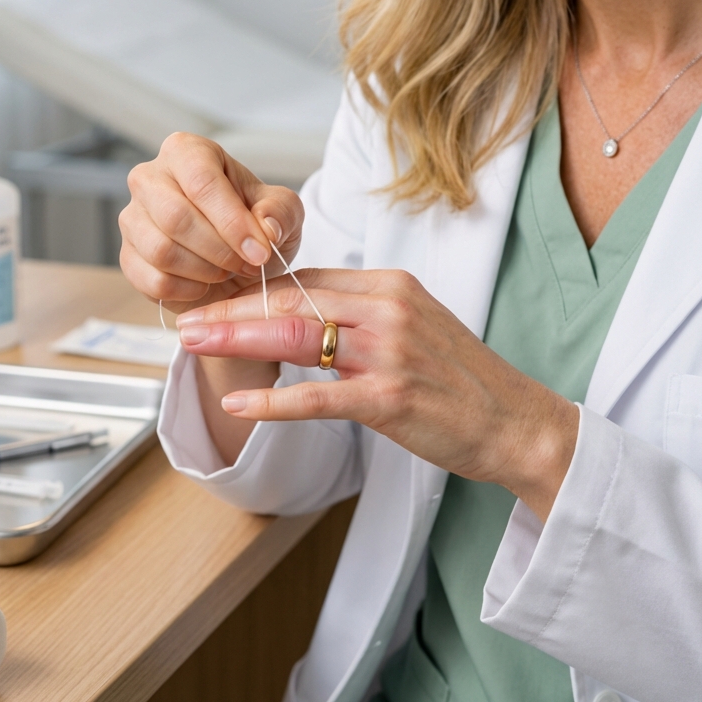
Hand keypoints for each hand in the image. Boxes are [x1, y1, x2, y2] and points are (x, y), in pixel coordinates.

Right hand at [119, 132, 303, 312]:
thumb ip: (280, 212)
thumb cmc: (254, 224)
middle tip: (249, 265)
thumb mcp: (283, 211)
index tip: (261, 251)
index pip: (203, 182)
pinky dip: (188, 291)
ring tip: (228, 271)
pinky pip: (153, 280)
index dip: (233, 222)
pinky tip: (206, 284)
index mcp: (186, 152)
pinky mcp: (128, 256)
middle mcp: (149, 178)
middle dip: (220, 250)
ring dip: (205, 271)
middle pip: (176, 217)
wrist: (236, 258)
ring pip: (161, 251)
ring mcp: (132, 218)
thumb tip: (266, 227)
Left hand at [176, 268, 579, 521]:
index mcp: (391, 286)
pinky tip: (237, 400)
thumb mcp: (415, 326)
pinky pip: (316, 395)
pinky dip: (271, 399)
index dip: (255, 291)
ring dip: (237, 340)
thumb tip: (306, 309)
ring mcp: (389, 353)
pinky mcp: (389, 399)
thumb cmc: (461, 380)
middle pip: (292, 301)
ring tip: (193, 344)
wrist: (516, 422)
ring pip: (296, 337)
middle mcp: (388, 309)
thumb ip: (363, 314)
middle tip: (185, 319)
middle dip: (232, 309)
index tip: (217, 301)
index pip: (307, 279)